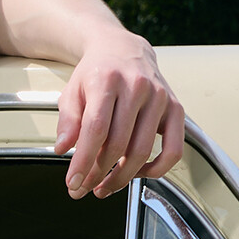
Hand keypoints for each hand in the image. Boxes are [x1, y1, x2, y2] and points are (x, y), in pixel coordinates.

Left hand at [54, 32, 183, 198]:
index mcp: (107, 81)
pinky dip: (157, 169)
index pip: (95, 129)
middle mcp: (137, 88)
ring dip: (122, 177)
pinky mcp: (176, 108)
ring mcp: (159, 98)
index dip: (83, 160)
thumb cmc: (95, 73)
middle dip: (98, 173)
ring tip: (104, 187)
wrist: (122, 49)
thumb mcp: (72, 91)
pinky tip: (137, 174)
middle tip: (84, 189)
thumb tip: (62, 150)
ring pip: (143, 150)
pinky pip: (174, 149)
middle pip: (118, 143)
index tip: (73, 182)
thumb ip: (67, 120)